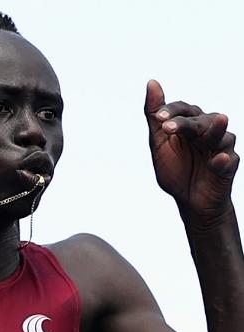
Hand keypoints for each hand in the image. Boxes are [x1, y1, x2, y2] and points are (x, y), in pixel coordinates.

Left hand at [144, 80, 238, 218]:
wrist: (189, 200)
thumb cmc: (175, 169)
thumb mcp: (159, 143)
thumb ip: (154, 116)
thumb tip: (152, 82)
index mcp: (189, 124)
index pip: (182, 109)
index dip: (170, 111)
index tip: (158, 118)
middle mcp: (207, 130)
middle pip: (198, 121)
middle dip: (184, 123)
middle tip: (167, 127)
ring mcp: (220, 146)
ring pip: (220, 135)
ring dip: (213, 132)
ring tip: (213, 125)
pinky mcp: (229, 164)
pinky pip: (228, 160)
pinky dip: (222, 160)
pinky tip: (217, 159)